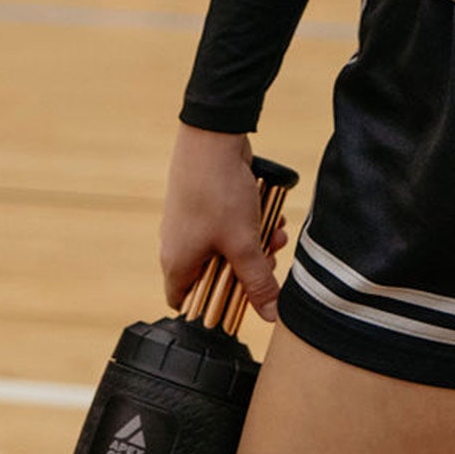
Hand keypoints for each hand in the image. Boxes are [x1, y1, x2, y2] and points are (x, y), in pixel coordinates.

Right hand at [160, 124, 289, 322]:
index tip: (240, 300)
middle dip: (249, 269)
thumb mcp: (243, 243)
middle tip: (269, 261)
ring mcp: (192, 223)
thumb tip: (270, 316)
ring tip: (276, 234)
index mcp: (178, 263)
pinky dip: (251, 223)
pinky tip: (272, 215)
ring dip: (256, 244)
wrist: (212, 137)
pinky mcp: (206, 204)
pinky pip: (230, 225)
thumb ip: (257, 282)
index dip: (212, 307)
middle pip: (215, 275)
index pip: (186, 303)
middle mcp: (179, 245)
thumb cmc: (218, 193)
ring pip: (228, 248)